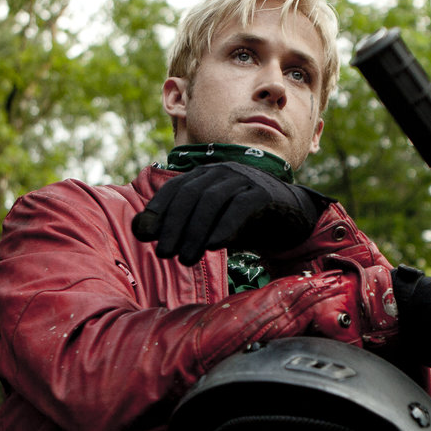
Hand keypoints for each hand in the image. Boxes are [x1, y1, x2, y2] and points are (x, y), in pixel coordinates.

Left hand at [131, 162, 329, 265]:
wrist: (291, 219)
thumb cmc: (244, 222)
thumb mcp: (209, 224)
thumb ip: (178, 224)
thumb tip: (139, 230)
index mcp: (207, 174)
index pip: (176, 188)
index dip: (159, 210)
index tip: (145, 236)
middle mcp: (224, 171)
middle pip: (192, 195)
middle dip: (174, 225)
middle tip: (164, 253)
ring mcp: (246, 179)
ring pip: (214, 200)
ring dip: (196, 232)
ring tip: (186, 259)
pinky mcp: (266, 193)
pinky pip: (241, 207)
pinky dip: (225, 226)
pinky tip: (214, 246)